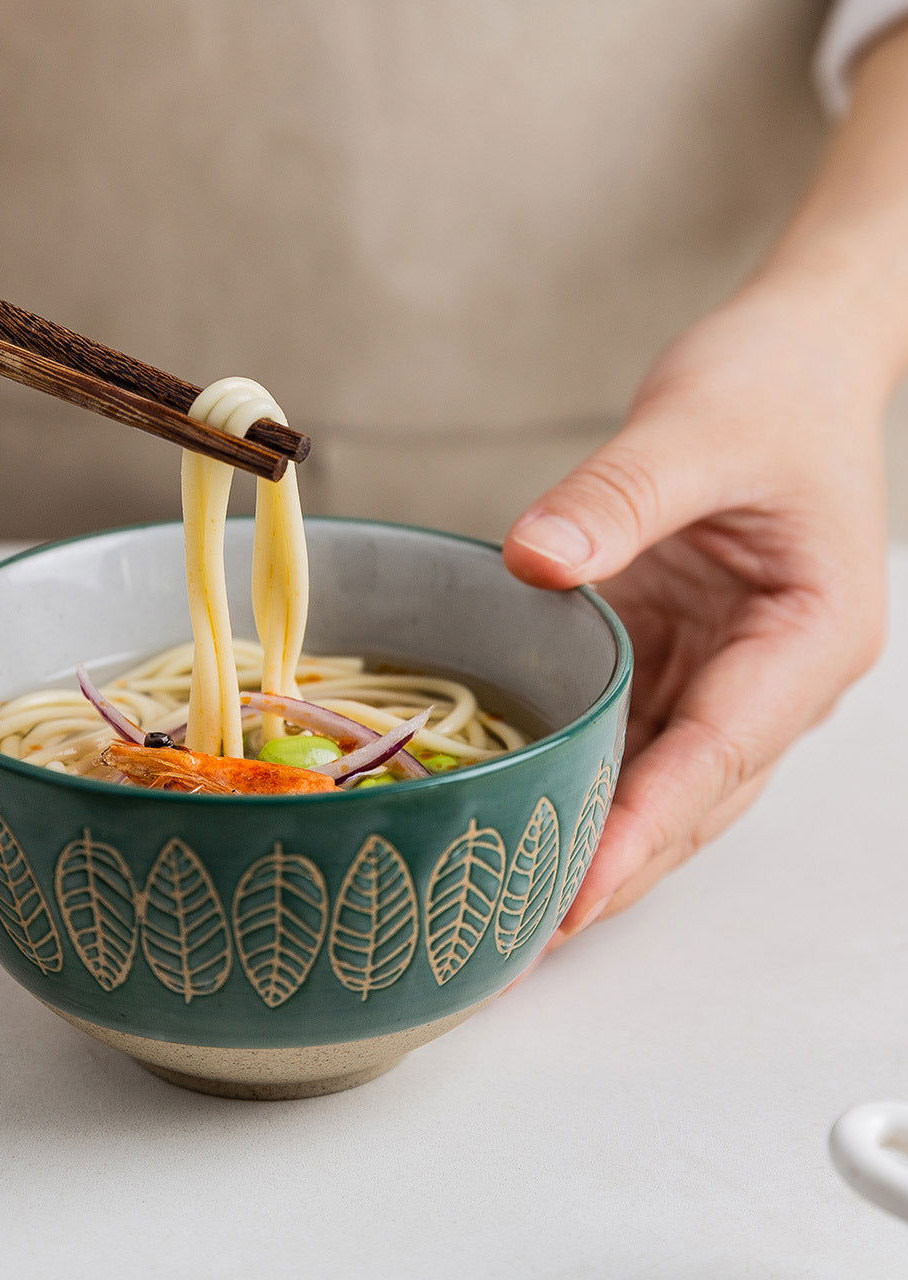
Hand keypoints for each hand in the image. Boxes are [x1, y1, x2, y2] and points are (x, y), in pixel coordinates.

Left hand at [502, 276, 886, 941]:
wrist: (794, 356)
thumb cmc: (770, 387)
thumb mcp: (695, 427)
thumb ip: (618, 497)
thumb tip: (532, 561)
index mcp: (808, 638)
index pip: (718, 756)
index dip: (645, 831)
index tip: (575, 897)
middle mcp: (772, 676)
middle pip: (690, 798)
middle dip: (611, 869)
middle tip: (517, 944)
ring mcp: (723, 671)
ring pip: (657, 782)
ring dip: (590, 843)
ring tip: (506, 911)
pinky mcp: (677, 652)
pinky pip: (627, 733)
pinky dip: (579, 780)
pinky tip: (519, 814)